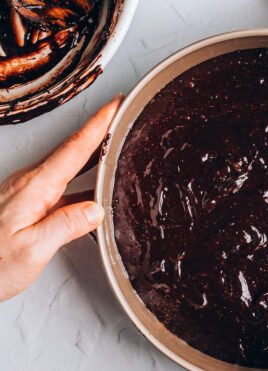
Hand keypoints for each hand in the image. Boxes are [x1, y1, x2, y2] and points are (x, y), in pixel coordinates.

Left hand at [0, 97, 121, 301]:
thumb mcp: (32, 250)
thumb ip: (66, 226)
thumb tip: (96, 209)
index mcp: (35, 188)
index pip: (75, 149)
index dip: (99, 125)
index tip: (115, 105)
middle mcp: (30, 184)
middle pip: (73, 149)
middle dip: (100, 129)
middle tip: (121, 114)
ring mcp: (27, 193)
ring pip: (68, 165)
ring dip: (93, 152)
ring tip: (115, 145)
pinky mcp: (27, 204)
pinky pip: (62, 183)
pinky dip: (83, 178)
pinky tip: (95, 188)